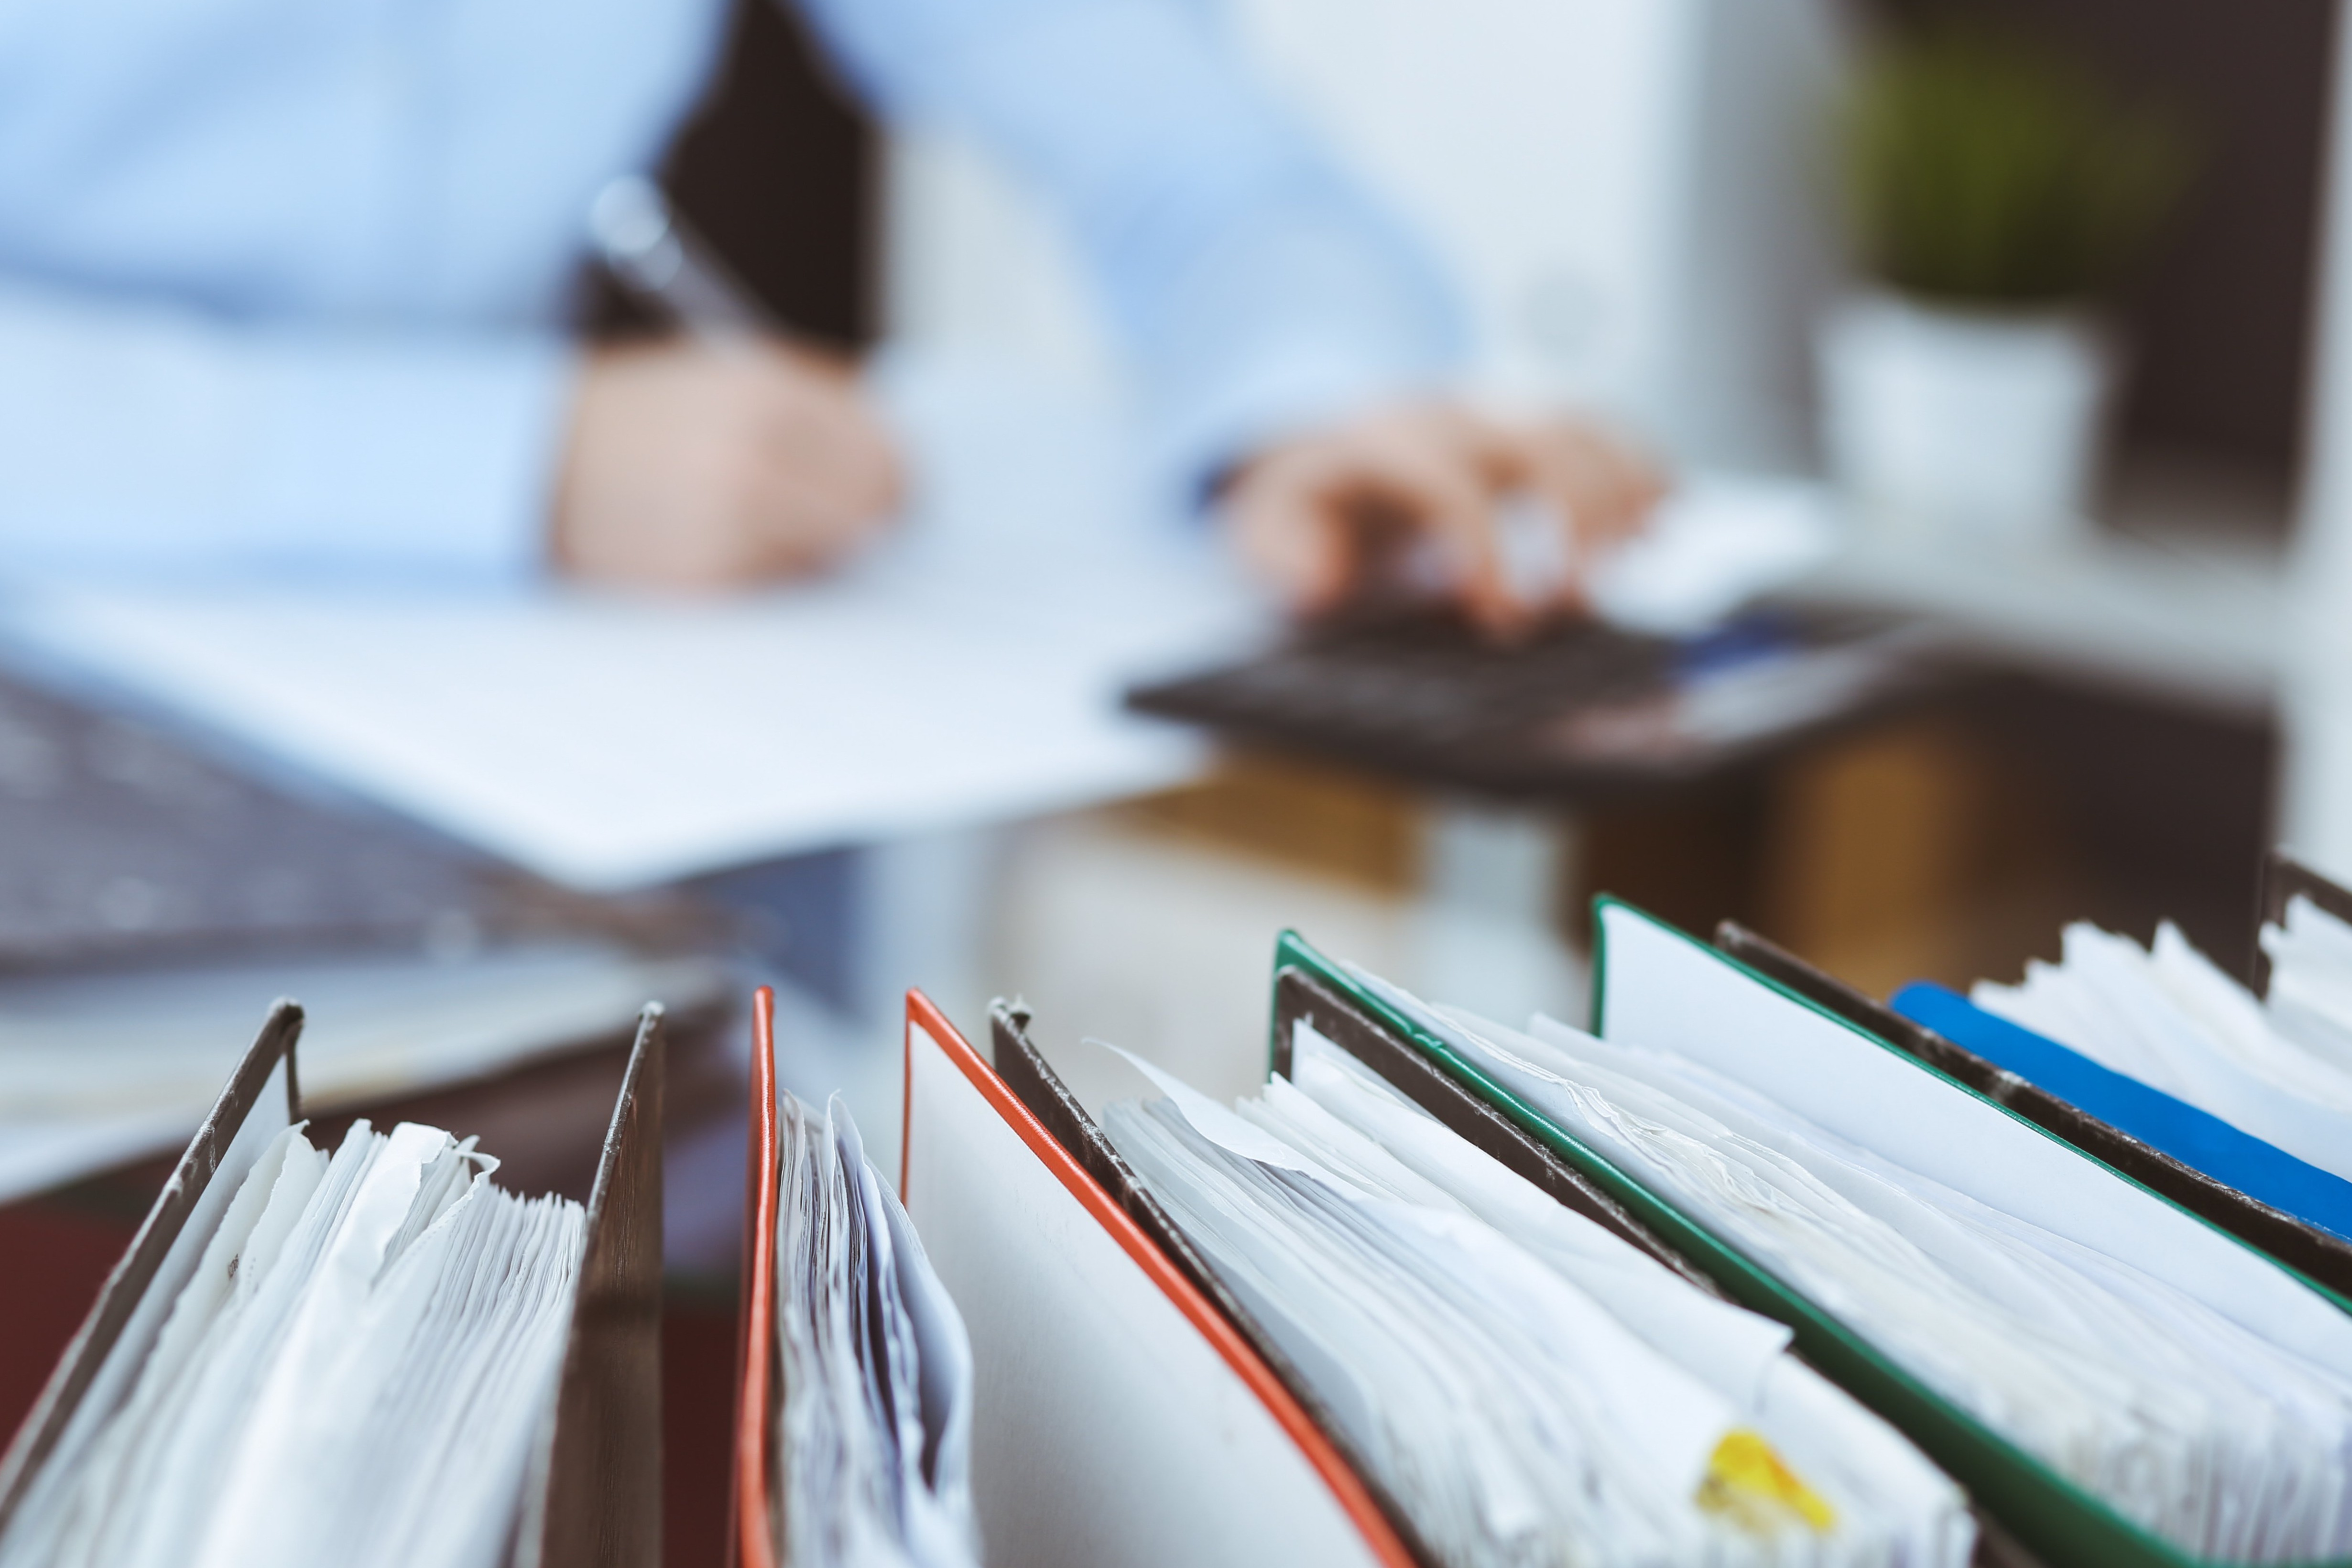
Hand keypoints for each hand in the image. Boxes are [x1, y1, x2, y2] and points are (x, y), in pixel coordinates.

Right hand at [551, 337, 902, 589]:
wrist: (534, 464)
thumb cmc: (640, 416)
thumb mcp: (727, 373)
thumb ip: (817, 404)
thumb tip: (899, 456)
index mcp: (767, 393)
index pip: (887, 454)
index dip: (898, 474)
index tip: (895, 485)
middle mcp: (753, 458)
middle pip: (872, 511)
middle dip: (872, 515)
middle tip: (860, 518)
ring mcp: (729, 523)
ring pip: (833, 554)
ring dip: (822, 546)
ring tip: (773, 521)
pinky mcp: (706, 579)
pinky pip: (781, 584)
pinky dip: (775, 571)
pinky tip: (734, 544)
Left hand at [1219, 401, 1663, 632]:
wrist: (1315, 437)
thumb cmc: (1301, 500)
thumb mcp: (1261, 526)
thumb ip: (1280, 552)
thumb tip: (1318, 582)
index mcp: (1384, 444)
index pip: (1448, 485)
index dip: (1485, 550)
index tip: (1503, 619)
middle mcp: (1449, 416)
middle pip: (1537, 443)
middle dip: (1576, 519)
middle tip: (1581, 605)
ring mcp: (1497, 412)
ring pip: (1580, 426)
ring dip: (1622, 490)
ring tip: (1640, 557)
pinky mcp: (1527, 421)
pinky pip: (1599, 426)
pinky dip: (1639, 466)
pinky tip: (1664, 514)